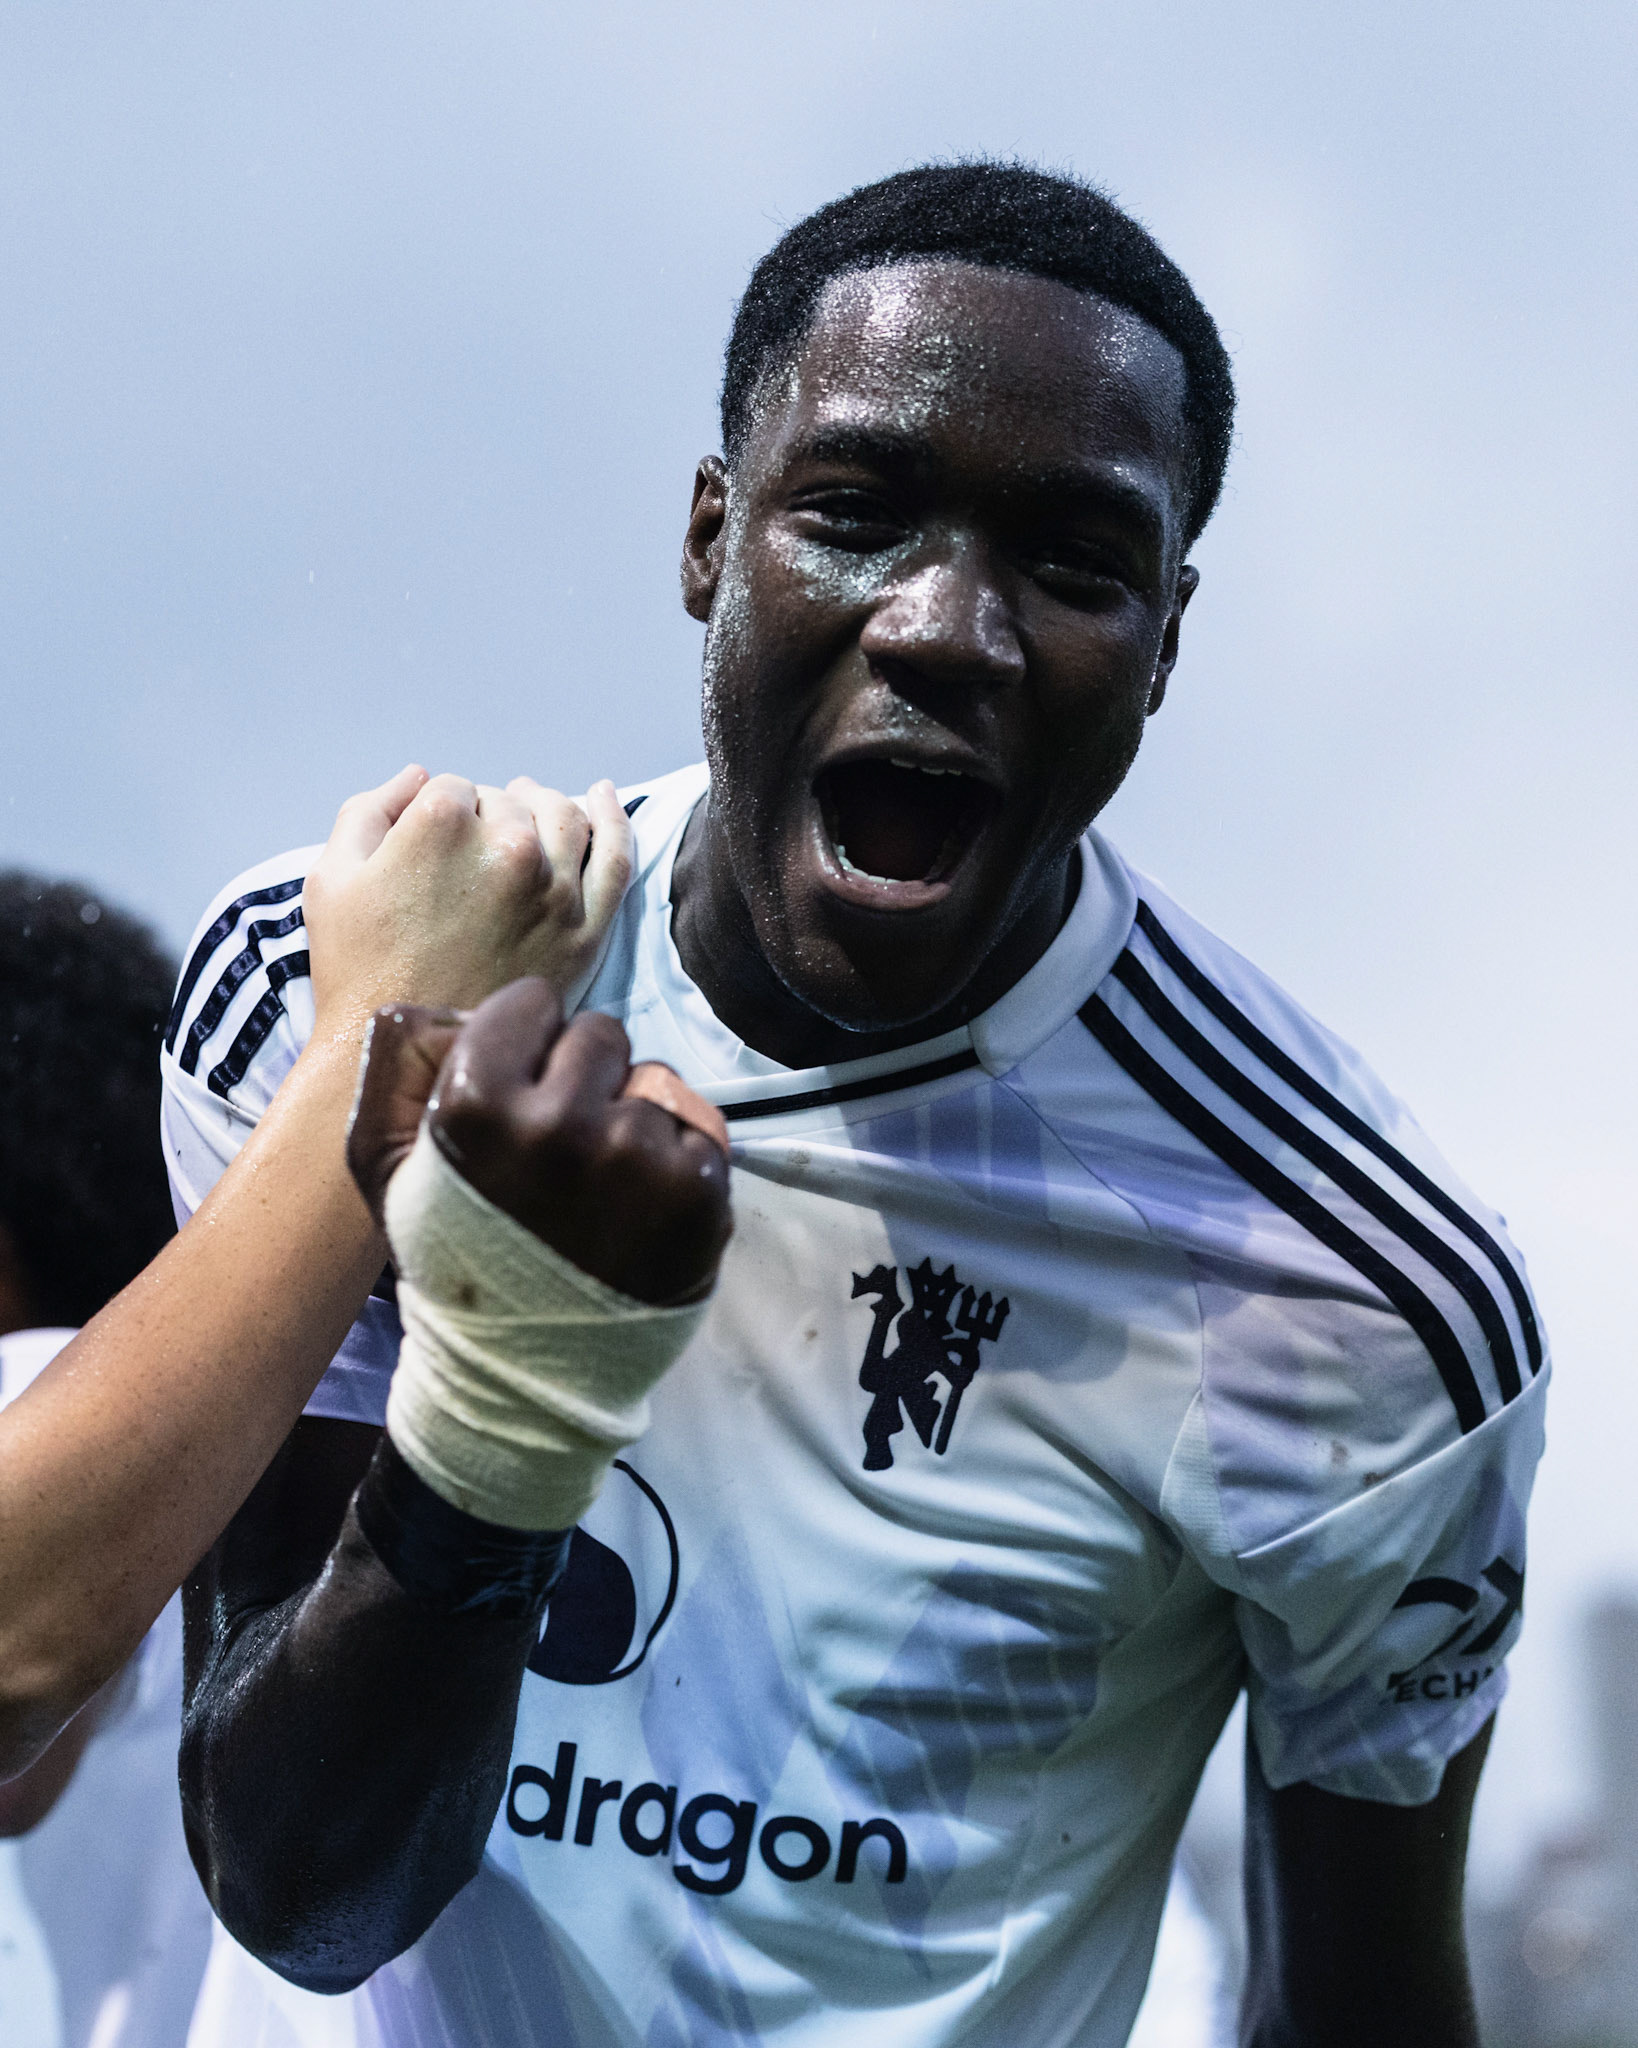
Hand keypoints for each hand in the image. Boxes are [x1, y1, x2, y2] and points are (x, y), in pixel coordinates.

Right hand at [303, 766, 634, 1037]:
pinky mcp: (586, 929)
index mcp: (442, 824)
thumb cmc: (360, 969)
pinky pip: (615, 857)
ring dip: (543, 806)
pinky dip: (613, 819)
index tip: (430, 845)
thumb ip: (369, 809)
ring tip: (527, 811)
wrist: (407, 1054)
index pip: (454, 788)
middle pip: (507, 802)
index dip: (439, 813)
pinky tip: (604, 796)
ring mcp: (554, 889)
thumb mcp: (331, 878)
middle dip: (488, 816)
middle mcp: (507, 847)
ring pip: (563, 815)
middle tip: (468, 852)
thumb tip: (419, 776)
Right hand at [348, 980, 731, 1305]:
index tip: (521, 1090)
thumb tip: (431, 1006)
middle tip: (563, 1146)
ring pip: (654, 1079)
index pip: (532, 1002)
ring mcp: (637, 1156)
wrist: (525, 1372)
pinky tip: (645, 1203)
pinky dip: (678, 1156)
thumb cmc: (457, 1257)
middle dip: (582, 1077)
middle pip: (599, 1034)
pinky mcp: (699, 1189)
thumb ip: (394, 1069)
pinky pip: (699, 1126)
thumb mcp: (386, 1168)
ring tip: (604, 1183)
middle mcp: (560, 1122)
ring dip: (633, 1117)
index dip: (525, 1043)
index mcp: (477, 1104)